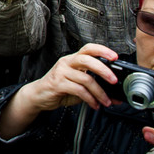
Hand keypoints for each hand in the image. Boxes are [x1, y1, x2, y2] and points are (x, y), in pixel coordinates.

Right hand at [0, 44, 117, 138]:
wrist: (39, 95)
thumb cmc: (60, 88)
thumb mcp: (78, 85)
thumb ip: (95, 87)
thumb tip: (114, 96)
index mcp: (72, 59)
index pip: (88, 48)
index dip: (102, 50)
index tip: (115, 57)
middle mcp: (66, 62)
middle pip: (87, 60)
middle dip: (104, 70)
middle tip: (114, 81)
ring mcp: (61, 72)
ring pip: (86, 79)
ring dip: (99, 92)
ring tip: (105, 101)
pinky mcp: (57, 84)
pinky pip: (79, 90)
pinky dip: (90, 99)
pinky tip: (94, 104)